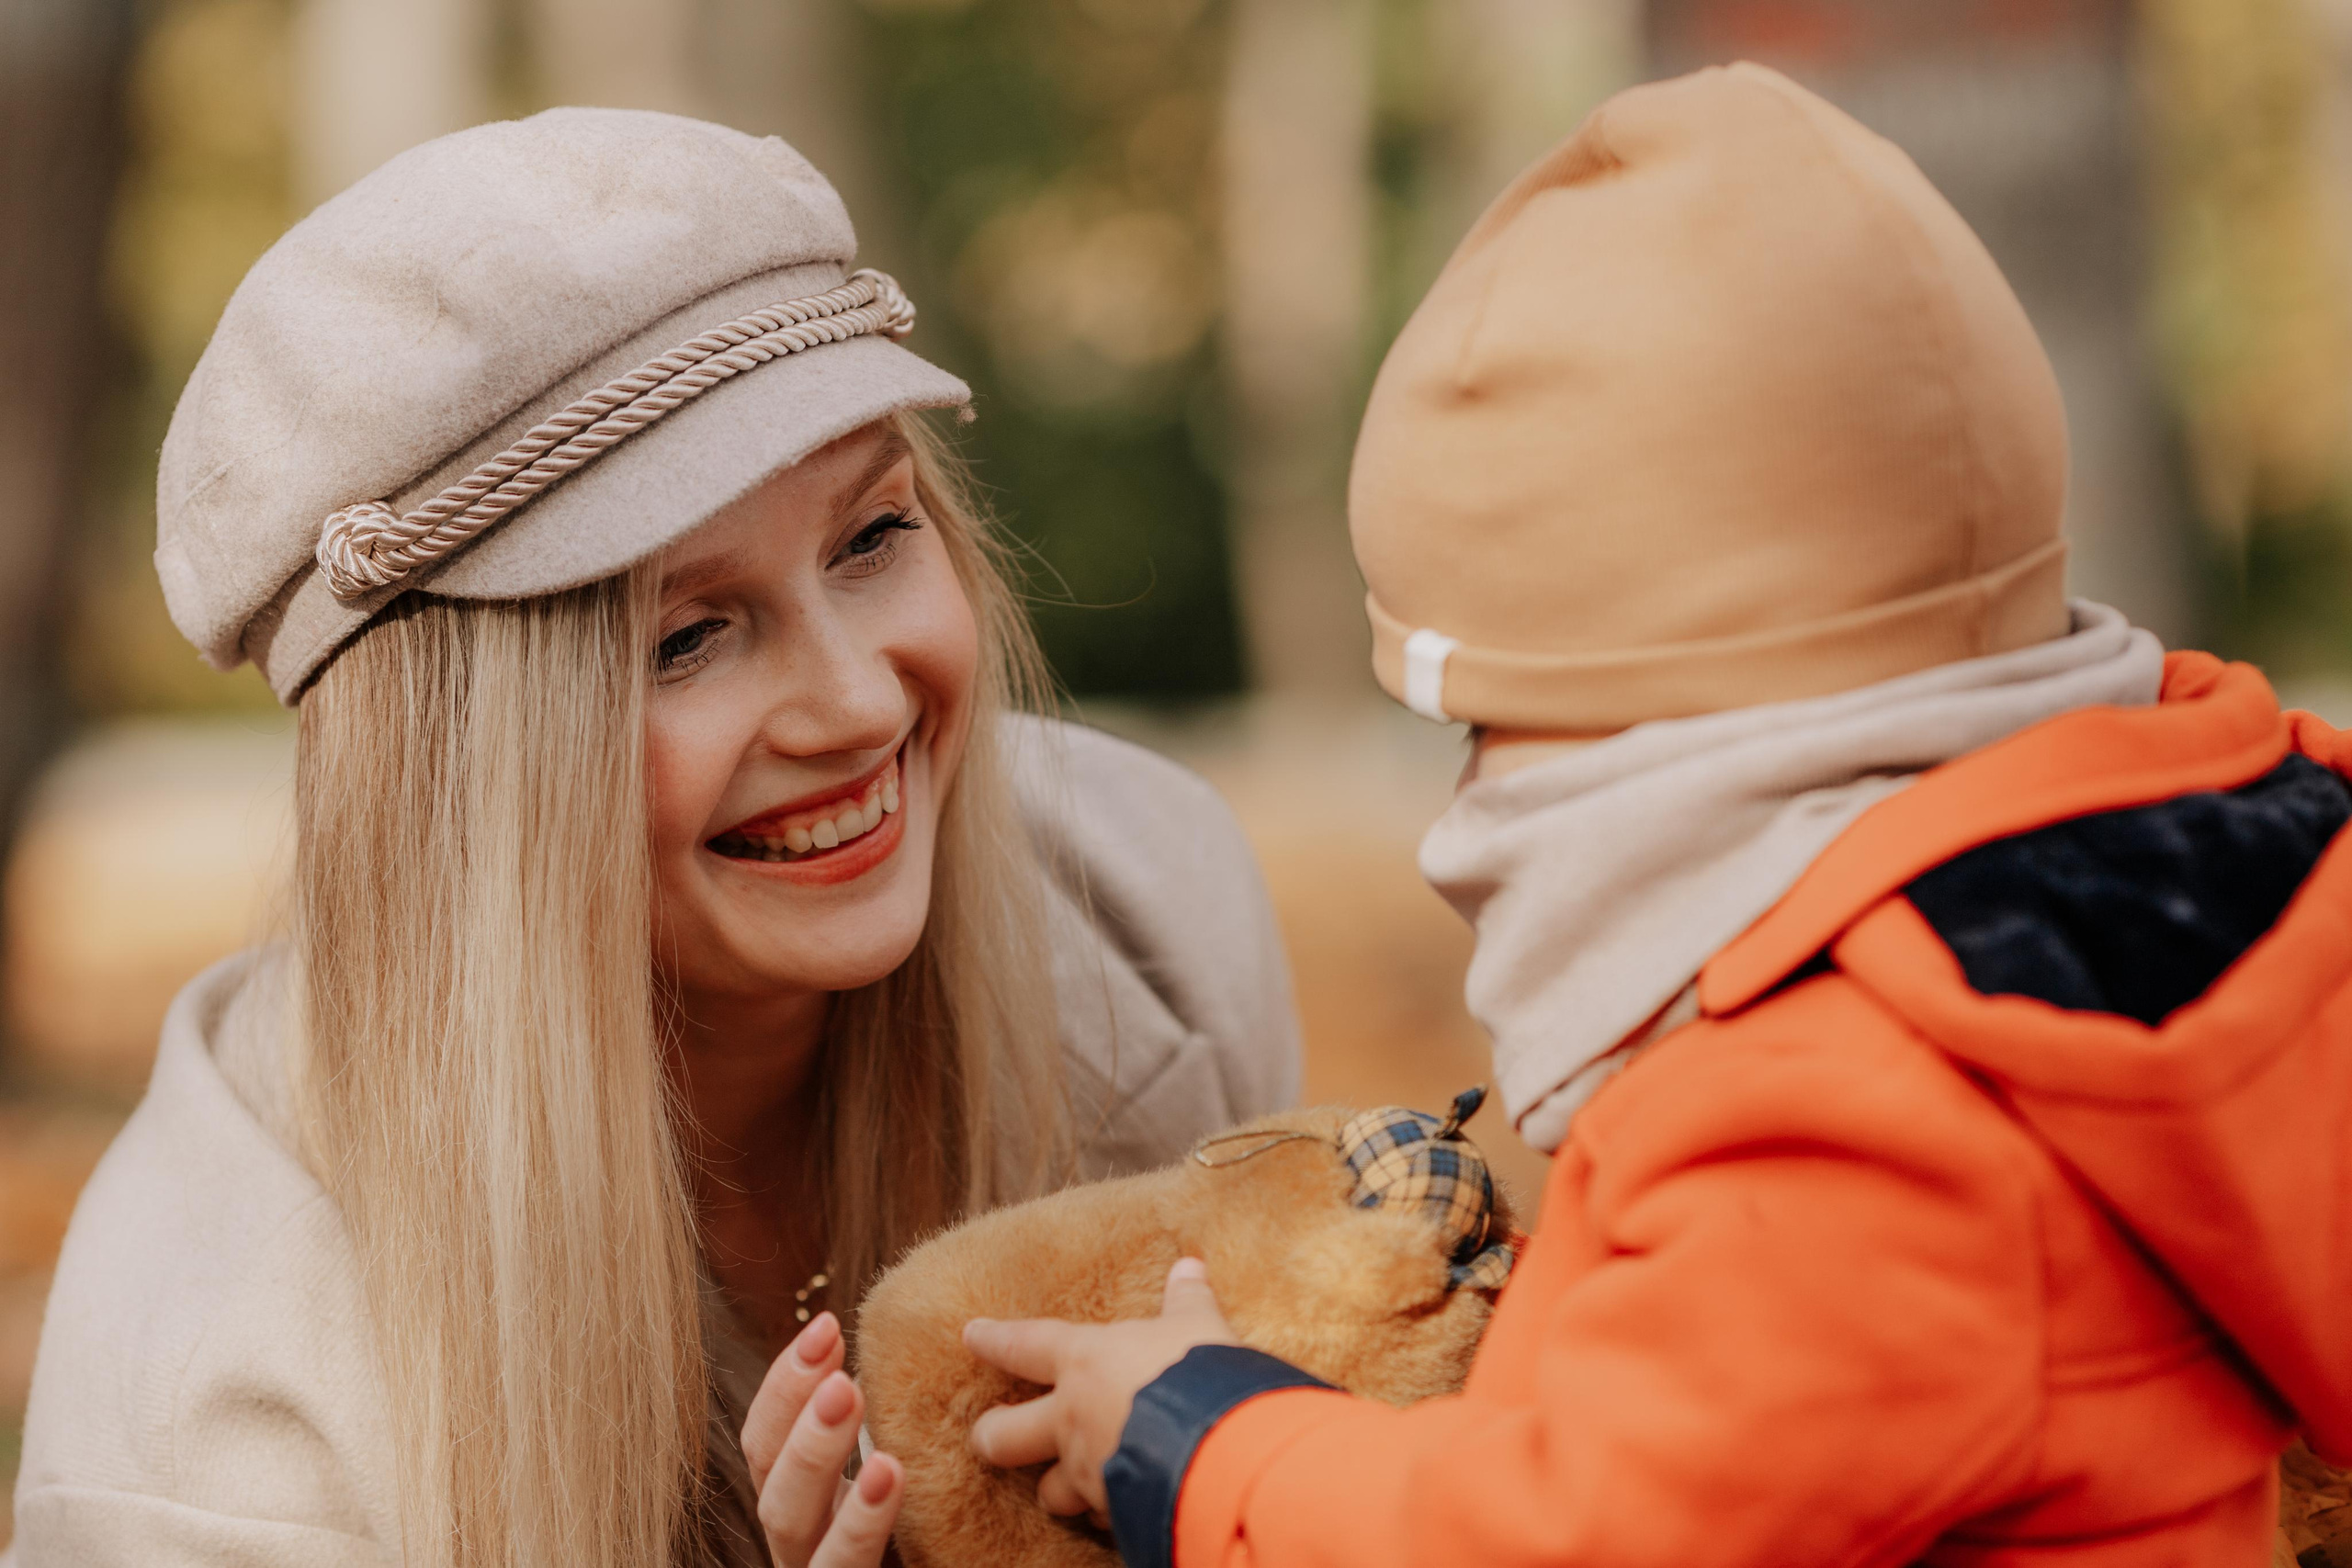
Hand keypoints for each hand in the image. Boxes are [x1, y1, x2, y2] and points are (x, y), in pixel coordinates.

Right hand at [741, 1311, 903, 1567]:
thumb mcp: (899, 1480)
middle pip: (772, 1481)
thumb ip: (895, 1429)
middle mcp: (797, 1544)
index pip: (765, 1440)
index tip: (826, 1326)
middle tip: (842, 1375)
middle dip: (799, 1423)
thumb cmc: (926, 1541)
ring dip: (822, 1471)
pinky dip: (860, 1530)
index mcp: (801, 1506)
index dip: (786, 1384)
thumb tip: (947, 1334)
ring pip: (795, 1529)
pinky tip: (890, 1483)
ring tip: (869, 1430)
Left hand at [963, 1257, 1239, 1524]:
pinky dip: (1105, 1511)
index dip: (996, 1339)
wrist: (1220, 1447)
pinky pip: (1098, 1516)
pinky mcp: (1112, 1509)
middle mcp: (1072, 1419)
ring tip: (1070, 1480)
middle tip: (992, 1430)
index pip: (1025, 1344)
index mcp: (1085, 1363)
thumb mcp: (1197, 1326)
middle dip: (993, 1434)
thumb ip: (1188, 1300)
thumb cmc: (1199, 1373)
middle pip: (1004, 1435)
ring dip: (1058, 1487)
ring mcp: (1087, 1470)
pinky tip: (1118, 1505)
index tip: (971, 1335)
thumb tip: (1189, 1266)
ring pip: (1049, 1491)